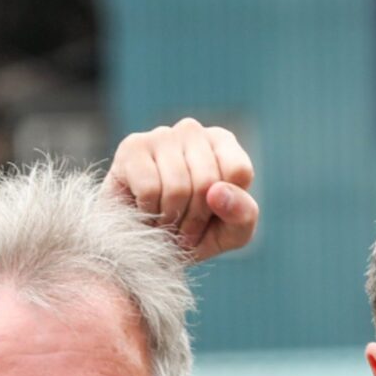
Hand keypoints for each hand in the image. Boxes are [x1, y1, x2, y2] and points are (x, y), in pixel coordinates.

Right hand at [105, 118, 257, 261]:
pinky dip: (148, 212)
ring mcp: (160, 135)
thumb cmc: (194, 234)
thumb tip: (218, 192)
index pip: (238, 171)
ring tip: (164, 222)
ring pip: (177, 187)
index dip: (225, 207)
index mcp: (222, 142)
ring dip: (171, 219)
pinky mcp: (132, 148)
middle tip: (183, 229)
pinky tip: (144, 211)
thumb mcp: (232, 233)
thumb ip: (243, 215)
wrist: (144, 245)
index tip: (211, 218)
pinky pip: (150, 188)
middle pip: (207, 182)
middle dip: (195, 219)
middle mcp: (192, 131)